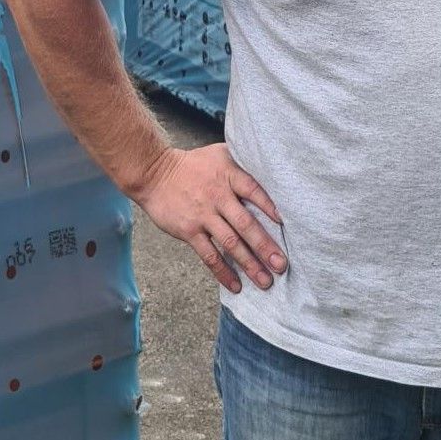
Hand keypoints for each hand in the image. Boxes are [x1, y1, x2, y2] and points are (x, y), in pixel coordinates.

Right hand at [133, 144, 286, 292]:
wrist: (154, 173)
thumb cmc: (193, 165)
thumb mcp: (220, 154)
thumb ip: (243, 164)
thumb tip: (273, 172)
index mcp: (229, 175)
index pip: (254, 191)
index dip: (270, 207)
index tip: (286, 225)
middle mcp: (218, 196)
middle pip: (246, 224)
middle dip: (265, 247)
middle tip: (282, 265)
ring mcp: (203, 216)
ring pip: (230, 244)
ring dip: (249, 264)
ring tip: (265, 282)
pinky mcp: (189, 231)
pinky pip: (209, 255)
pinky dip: (223, 272)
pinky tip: (236, 285)